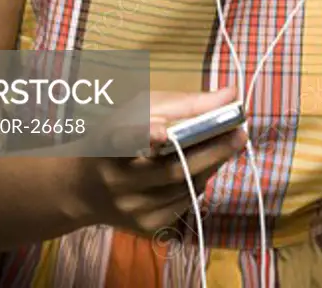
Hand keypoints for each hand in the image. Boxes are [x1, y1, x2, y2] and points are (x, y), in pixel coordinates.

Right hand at [59, 83, 247, 236]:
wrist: (81, 187)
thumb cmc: (117, 134)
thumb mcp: (141, 109)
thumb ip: (185, 102)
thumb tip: (230, 93)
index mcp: (108, 143)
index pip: (122, 140)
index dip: (142, 134)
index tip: (162, 130)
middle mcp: (117, 182)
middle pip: (170, 170)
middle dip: (210, 151)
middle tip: (239, 133)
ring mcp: (132, 210)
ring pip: (184, 189)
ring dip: (210, 166)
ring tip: (224, 144)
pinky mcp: (146, 228)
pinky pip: (185, 204)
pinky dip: (199, 182)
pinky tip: (200, 167)